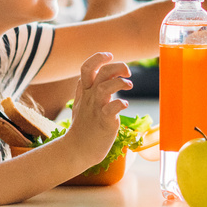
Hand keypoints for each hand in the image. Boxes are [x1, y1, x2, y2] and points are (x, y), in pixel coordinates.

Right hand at [64, 53, 130, 170]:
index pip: (86, 68)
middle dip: (115, 66)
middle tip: (128, 71)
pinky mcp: (103, 122)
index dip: (98, 58)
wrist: (77, 150)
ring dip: (119, 83)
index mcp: (85, 92)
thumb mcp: (82, 103)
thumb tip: (102, 74)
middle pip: (100, 73)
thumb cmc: (84, 127)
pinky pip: (110, 109)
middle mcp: (89, 98)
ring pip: (103, 88)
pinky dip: (119, 104)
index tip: (110, 56)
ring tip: (129, 85)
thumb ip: (90, 88)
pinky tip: (125, 104)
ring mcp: (96, 110)